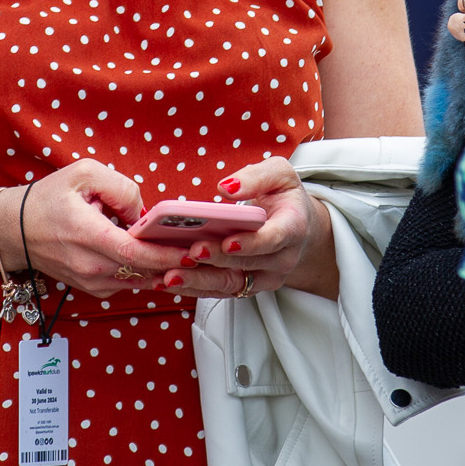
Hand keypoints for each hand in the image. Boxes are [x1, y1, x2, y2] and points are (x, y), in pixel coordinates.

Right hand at [4, 159, 201, 297]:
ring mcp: (91, 282)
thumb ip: (120, 188)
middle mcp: (90, 266)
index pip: (135, 254)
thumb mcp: (83, 173)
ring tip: (185, 252)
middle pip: (144, 272)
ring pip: (140, 280)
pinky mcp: (93, 289)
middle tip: (203, 250)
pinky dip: (145, 272)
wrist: (13, 230)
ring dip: (162, 269)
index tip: (193, 250)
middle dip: (175, 263)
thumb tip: (144, 213)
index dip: (167, 255)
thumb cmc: (46, 200)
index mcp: (88, 236)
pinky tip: (154, 256)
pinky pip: (128, 282)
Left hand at [156, 157, 323, 298]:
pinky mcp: (247, 286)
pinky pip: (219, 290)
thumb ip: (256, 177)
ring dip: (198, 281)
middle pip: (247, 265)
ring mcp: (264, 277)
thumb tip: (226, 187)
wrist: (297, 227)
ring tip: (170, 276)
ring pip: (230, 284)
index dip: (250, 243)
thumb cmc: (283, 196)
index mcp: (292, 228)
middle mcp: (282, 259)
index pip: (273, 239)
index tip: (227, 242)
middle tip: (190, 252)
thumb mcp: (279, 174)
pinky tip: (167, 282)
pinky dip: (193, 287)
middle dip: (217, 260)